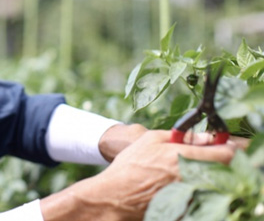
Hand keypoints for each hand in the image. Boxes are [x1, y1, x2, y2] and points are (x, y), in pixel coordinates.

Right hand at [40, 130, 236, 220]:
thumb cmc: (130, 165)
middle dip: (214, 162)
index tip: (220, 146)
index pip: (226, 154)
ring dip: (203, 177)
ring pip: (211, 184)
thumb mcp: (150, 139)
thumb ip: (179, 135)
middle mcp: (192, 177)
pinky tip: (172, 186)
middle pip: (222, 170)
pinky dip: (192, 190)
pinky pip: (198, 197)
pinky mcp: (185, 208)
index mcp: (184, 157)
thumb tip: (204, 136)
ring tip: (179, 173)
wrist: (116, 195)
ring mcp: (190, 195)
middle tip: (198, 158)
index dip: (226, 148)